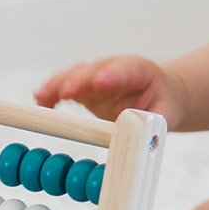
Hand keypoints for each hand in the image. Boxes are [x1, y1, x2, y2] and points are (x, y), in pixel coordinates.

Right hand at [34, 55, 188, 124]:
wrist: (158, 94)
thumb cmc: (163, 103)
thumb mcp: (167, 114)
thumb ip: (153, 124)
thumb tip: (139, 139)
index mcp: (138, 71)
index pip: (125, 70)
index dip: (112, 75)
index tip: (100, 82)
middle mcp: (113, 69)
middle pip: (93, 70)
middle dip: (79, 80)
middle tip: (66, 92)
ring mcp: (95, 77)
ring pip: (74, 75)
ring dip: (58, 84)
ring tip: (42, 97)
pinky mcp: (84, 89)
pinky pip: (65, 88)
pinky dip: (52, 94)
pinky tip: (41, 103)